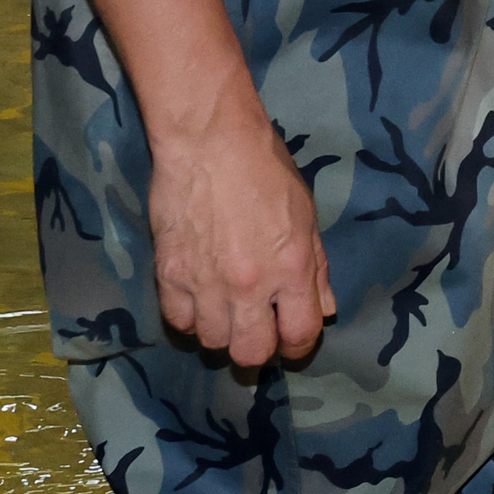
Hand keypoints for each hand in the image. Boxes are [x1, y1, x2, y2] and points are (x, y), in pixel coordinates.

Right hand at [145, 109, 337, 369]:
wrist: (208, 140)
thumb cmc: (265, 169)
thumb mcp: (306, 216)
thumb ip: (316, 268)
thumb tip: (324, 309)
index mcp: (291, 269)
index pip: (300, 335)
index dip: (299, 348)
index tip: (292, 342)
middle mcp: (250, 285)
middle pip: (251, 353)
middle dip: (258, 350)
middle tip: (256, 331)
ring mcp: (206, 283)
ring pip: (212, 342)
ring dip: (222, 333)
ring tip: (225, 311)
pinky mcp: (169, 274)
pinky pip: (178, 321)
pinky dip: (190, 318)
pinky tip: (197, 301)